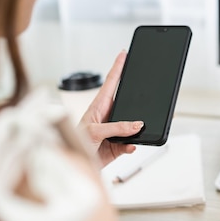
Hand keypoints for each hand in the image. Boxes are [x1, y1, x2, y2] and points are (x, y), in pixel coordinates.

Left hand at [77, 51, 143, 165]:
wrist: (74, 166)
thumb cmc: (74, 144)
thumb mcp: (94, 132)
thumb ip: (116, 128)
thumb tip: (136, 124)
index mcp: (98, 106)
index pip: (111, 82)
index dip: (118, 67)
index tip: (124, 54)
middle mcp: (107, 117)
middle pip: (126, 102)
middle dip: (136, 96)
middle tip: (145, 83)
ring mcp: (113, 131)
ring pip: (132, 125)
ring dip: (137, 128)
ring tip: (140, 128)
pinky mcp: (117, 146)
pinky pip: (131, 143)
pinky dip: (132, 145)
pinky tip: (131, 146)